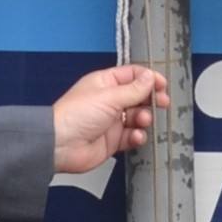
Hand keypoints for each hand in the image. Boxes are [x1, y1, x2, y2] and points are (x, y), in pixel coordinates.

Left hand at [51, 64, 168, 172]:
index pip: (132, 75)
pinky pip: (132, 136)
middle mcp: (108, 101)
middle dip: (151, 99)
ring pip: (137, 117)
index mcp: (104, 84)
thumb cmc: (74, 116)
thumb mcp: (109, 97)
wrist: (60, 146)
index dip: (148, 78)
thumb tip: (150, 78)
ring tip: (142, 120)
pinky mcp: (113, 140)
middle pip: (138, 96)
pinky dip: (137, 136)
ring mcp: (111, 121)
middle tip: (161, 102)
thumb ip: (133, 89)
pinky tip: (135, 136)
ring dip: (144, 118)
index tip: (162, 84)